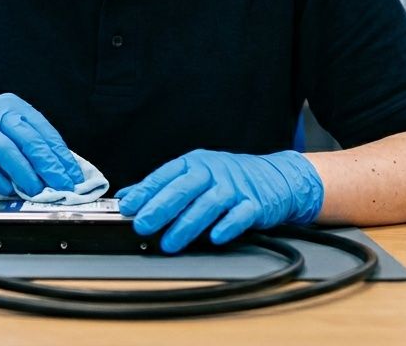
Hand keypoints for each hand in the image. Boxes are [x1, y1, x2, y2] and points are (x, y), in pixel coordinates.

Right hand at [0, 93, 84, 195]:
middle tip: (62, 185)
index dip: (61, 156)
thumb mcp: (7, 131)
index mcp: (14, 107)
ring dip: (24, 173)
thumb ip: (29, 146)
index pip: (44, 132)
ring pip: (6, 150)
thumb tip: (60, 172)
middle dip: (48, 166)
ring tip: (37, 190)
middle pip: (28, 139)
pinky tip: (7, 189)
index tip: (73, 176)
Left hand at [115, 149, 323, 253]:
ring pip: (209, 204)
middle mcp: (214, 172)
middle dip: (161, 208)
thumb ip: (162, 186)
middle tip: (142, 225)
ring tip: (170, 243)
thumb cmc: (231, 178)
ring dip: (187, 225)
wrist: (277, 177)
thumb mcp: (195, 174)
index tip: (128, 206)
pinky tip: (215, 237)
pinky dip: (227, 225)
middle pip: (184, 188)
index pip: (164, 175)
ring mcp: (235, 187)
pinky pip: (241, 214)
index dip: (145, 191)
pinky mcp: (255, 203)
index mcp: (195, 163)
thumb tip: (128, 195)